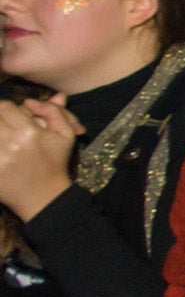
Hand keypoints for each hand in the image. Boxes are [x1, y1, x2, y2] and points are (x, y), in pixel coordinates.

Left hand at [0, 98, 82, 220]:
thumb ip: (54, 112)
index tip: (10, 115)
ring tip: (3, 137)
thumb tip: (29, 101)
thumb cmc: (55, 162)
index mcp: (30, 132)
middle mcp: (11, 142)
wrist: (44, 196)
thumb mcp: (66, 135)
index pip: (5, 106)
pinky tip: (1, 150)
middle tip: (4, 126)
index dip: (6, 108)